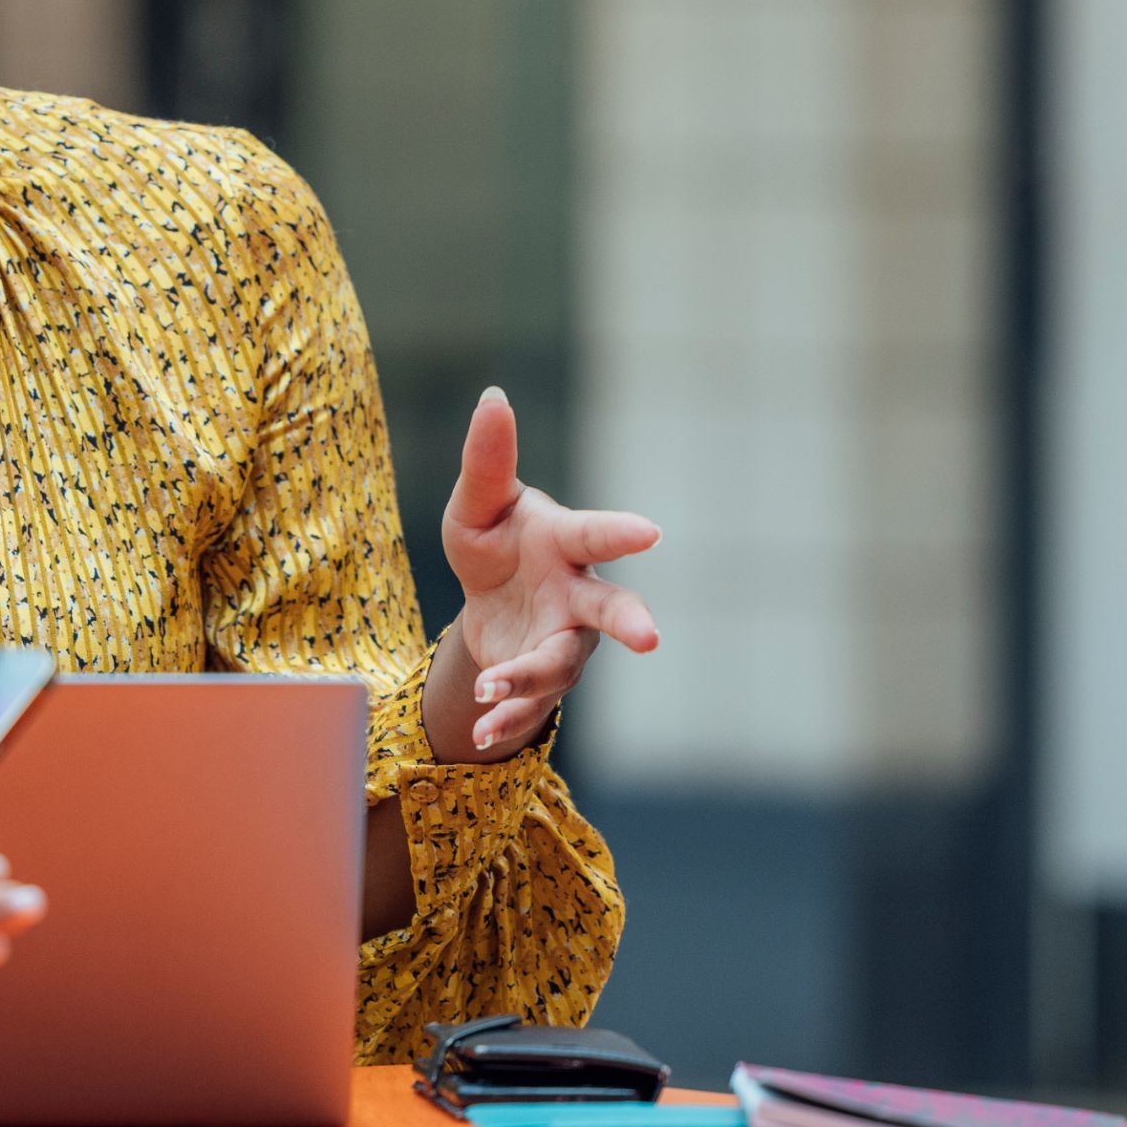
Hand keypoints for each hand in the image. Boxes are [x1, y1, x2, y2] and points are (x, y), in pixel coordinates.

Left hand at [435, 386, 660, 757]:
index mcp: (564, 543)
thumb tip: (493, 396)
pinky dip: (508, 716)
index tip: (650, 532)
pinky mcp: (543, 679)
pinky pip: (533, 703)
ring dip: (529, 679)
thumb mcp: (475, 504)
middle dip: (630, 621)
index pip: (594, 533)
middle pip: (610, 609)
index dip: (620, 533)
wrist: (486, 599)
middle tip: (650, 637)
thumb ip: (487, 460)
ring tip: (491, 689)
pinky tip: (483, 731)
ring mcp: (565, 641)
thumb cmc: (493, 539)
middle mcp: (577, 595)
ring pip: (561, 665)